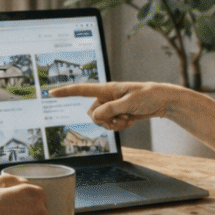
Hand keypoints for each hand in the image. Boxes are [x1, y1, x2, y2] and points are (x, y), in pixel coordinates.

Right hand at [49, 81, 185, 130]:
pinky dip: (119, 125)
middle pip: (92, 113)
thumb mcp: (129, 103)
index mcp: (107, 89)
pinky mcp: (118, 113)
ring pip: (101, 121)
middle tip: (121, 117)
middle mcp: (107, 97)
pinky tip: (130, 120)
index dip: (66, 92)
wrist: (163, 101)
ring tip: (128, 118)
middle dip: (104, 120)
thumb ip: (111, 109)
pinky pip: (110, 124)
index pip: (82, 89)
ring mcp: (112, 106)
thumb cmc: (148, 96)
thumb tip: (95, 115)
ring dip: (113, 124)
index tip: (51, 92)